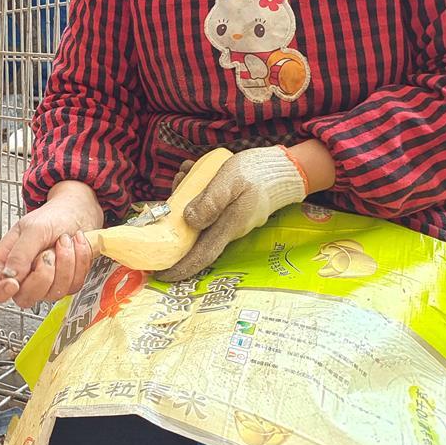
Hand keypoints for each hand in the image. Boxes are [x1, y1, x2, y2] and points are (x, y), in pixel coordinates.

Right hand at [0, 183, 101, 308]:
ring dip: (65, 263)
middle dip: (43, 274)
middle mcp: (23, 277)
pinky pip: (73, 286)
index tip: (14, 283)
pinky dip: (79, 262)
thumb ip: (20, 253)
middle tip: (48, 251)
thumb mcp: (33, 229)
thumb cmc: (52, 217)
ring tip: (64, 240)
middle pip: (24, 298)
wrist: (78, 212)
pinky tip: (76, 245)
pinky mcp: (66, 284)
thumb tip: (10, 277)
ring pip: (53, 293)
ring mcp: (45, 283)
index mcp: (5, 261)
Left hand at [156, 146, 307, 282]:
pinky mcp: (231, 210)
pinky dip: (195, 192)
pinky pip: (207, 207)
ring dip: (184, 200)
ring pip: (198, 218)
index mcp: (228, 226)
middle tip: (163, 204)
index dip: (180, 267)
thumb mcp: (230, 181)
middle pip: (194, 237)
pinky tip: (192, 172)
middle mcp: (227, 228)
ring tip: (181, 176)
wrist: (285, 168)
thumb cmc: (258, 173)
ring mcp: (229, 220)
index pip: (201, 255)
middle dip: (174, 224)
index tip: (160, 276)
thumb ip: (211, 201)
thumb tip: (189, 220)